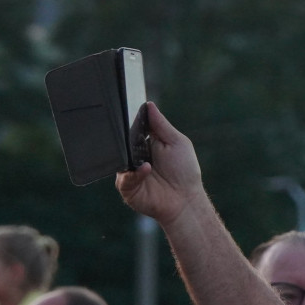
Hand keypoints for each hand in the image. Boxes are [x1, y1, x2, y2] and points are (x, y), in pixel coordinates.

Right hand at [115, 102, 204, 225]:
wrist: (186, 200)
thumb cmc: (184, 172)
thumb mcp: (177, 142)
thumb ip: (161, 124)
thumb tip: (149, 104)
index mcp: (144, 144)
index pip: (130, 129)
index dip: (128, 121)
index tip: (126, 109)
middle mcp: (133, 157)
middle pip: (121, 143)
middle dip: (124, 137)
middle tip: (131, 133)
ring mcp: (128, 172)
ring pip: (119, 160)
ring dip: (130, 156)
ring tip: (144, 156)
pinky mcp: (127, 188)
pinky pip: (124, 178)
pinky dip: (134, 173)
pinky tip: (146, 169)